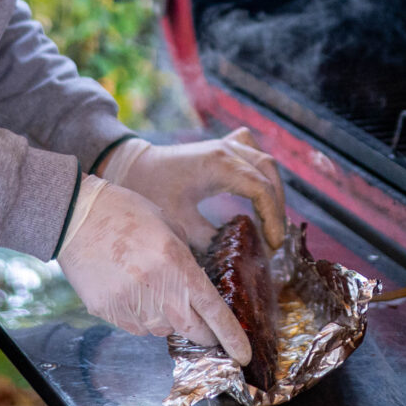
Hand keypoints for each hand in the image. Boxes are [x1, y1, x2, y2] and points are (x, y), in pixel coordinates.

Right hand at [57, 177, 252, 363]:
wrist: (77, 217)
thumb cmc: (126, 213)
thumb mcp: (170, 226)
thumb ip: (187, 261)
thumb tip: (196, 288)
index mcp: (178, 267)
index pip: (215, 314)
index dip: (232, 338)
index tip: (243, 356)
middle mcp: (159, 294)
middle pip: (193, 331)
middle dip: (204, 332)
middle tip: (202, 320)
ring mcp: (132, 308)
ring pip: (164, 328)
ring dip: (167, 316)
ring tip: (149, 282)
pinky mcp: (110, 314)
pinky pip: (137, 325)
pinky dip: (142, 314)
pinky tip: (130, 287)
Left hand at [98, 128, 286, 250]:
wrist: (129, 165)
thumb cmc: (149, 191)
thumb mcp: (178, 222)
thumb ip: (208, 240)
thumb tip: (234, 260)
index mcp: (219, 164)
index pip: (260, 189)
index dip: (272, 219)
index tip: (272, 247)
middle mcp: (227, 150)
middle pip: (269, 174)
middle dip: (276, 208)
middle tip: (273, 241)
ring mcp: (225, 145)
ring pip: (265, 162)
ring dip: (273, 191)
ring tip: (271, 223)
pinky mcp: (221, 148)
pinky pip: (252, 152)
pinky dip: (261, 173)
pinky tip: (259, 190)